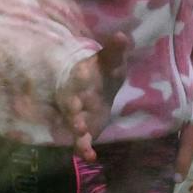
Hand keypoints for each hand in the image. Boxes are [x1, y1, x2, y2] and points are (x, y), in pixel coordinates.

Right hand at [46, 34, 127, 163]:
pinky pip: (81, 142)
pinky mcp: (84, 130)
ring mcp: (77, 116)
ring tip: (84, 148)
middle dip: (73, 118)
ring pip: (73, 128)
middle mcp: (73, 99)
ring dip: (77, 138)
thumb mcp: (111, 61)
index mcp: (77, 82)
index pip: (72, 88)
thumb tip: (122, 35)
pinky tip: (90, 157)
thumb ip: (115, 51)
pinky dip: (84, 150)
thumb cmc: (102, 72)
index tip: (75, 104)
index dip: (73, 97)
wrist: (99, 88)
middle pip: (70, 110)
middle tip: (79, 127)